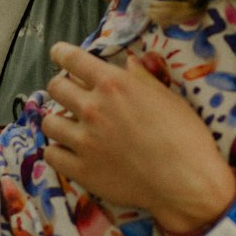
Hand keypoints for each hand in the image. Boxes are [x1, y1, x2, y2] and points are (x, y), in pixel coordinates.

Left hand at [43, 41, 235, 233]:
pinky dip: (57, 151)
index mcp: (113, 85)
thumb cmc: (185, 136)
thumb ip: (143, 78)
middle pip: (56, 88)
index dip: (62, 53)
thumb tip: (129, 61)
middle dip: (61, 87)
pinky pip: (51, 155)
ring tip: (69, 125)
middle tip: (72, 95)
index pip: (72, 59)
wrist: (186, 182)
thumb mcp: (168, 97)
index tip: (59, 54)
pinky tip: (68, 152)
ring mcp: (84, 141)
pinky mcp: (81, 170)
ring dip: (58, 120)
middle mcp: (93, 109)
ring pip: (49, 122)